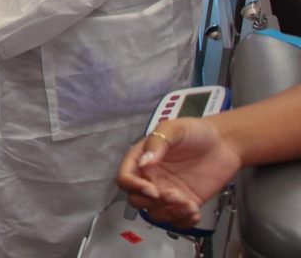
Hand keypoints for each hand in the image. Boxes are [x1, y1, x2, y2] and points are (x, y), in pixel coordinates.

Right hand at [117, 119, 240, 230]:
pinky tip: (195, 212)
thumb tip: (144, 162)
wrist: (225, 143)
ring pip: (155, 214)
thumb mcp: (174, 129)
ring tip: (190, 205)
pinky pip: (177, 221)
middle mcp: (151, 178)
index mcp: (142, 159)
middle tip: (175, 195)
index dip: (134, 187)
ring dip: (170, 214)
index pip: (125, 178)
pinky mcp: (185, 203)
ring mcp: (168, 192)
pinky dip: (184, 222)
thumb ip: (157, 143)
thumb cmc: (197, 131)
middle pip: (137, 200)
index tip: (152, 190)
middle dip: (155, 203)